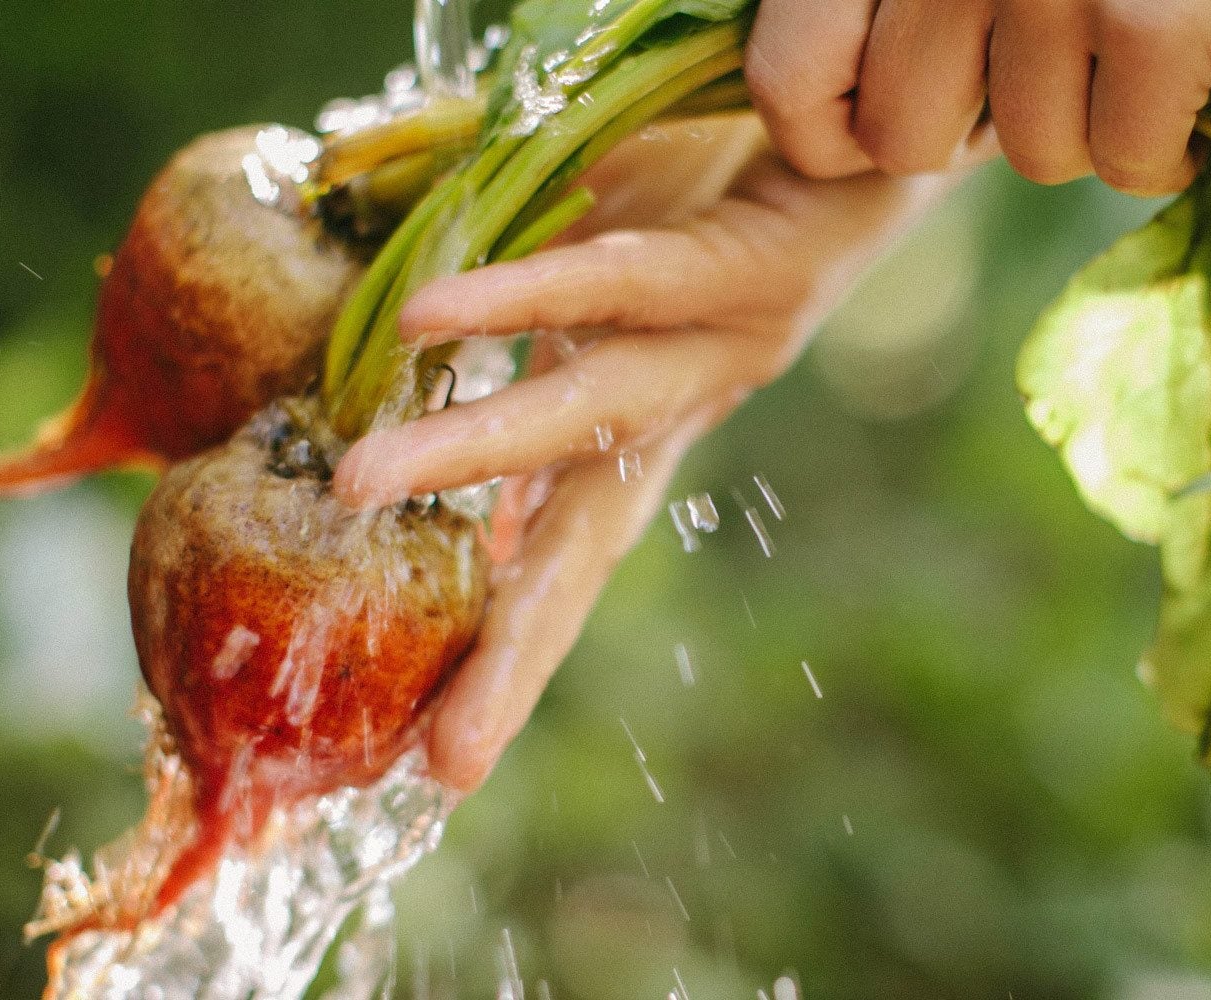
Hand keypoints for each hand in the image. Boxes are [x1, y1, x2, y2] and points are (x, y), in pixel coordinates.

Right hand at [334, 122, 968, 790]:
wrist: (853, 134)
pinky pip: (621, 281)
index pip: (564, 566)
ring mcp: (721, 345)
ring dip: (472, 451)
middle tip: (451, 758)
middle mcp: (682, 410)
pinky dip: (525, 297)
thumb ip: (526, 370)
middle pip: (588, 549)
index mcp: (644, 431)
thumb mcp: (595, 298)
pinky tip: (433, 315)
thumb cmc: (706, 205)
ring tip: (357, 481)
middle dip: (518, 652)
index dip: (511, 661)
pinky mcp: (748, 264)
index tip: (442, 764)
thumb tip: (425, 438)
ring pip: (590, 415)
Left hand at [746, 0, 1210, 193]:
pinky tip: (1195, 84)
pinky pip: (1127, 164)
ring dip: (1087, 125)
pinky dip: (1169, 151)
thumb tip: (855, 124)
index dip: (835, 132)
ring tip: (1130, 47)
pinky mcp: (1153, 27)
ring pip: (1030, 153)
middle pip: (906, 141)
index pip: (788, 78)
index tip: (900, 118)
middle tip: (1041, 76)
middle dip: (975, 133)